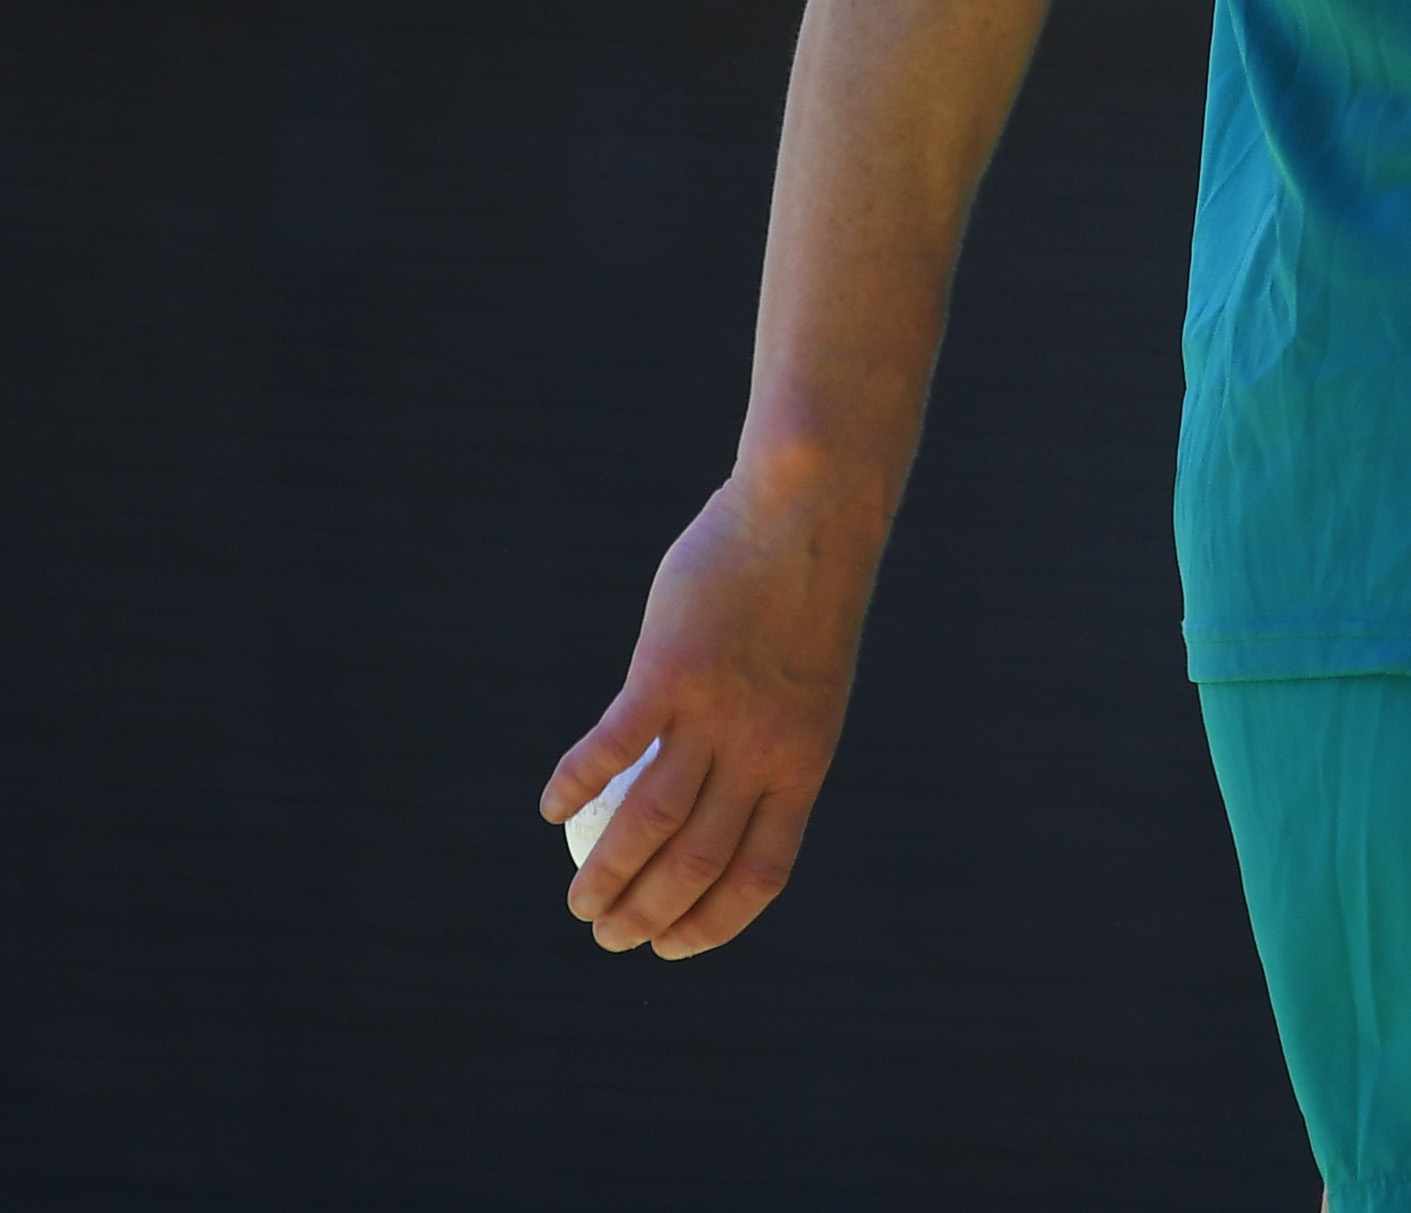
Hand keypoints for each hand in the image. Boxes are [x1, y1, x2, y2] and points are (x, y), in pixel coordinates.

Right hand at [545, 471, 885, 957]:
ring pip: (649, 823)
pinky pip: (611, 747)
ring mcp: (716, 712)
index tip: (673, 948)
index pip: (760, 874)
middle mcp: (762, 749)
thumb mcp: (805, 681)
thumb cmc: (806, 595)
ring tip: (579, 903)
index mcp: (804, 760)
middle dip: (647, 916)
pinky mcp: (669, 672)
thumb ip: (769, 739)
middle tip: (606, 935)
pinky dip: (574, 784)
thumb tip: (723, 790)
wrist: (812, 510)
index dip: (714, 924)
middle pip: (697, 864)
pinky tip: (551, 808)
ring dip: (606, 875)